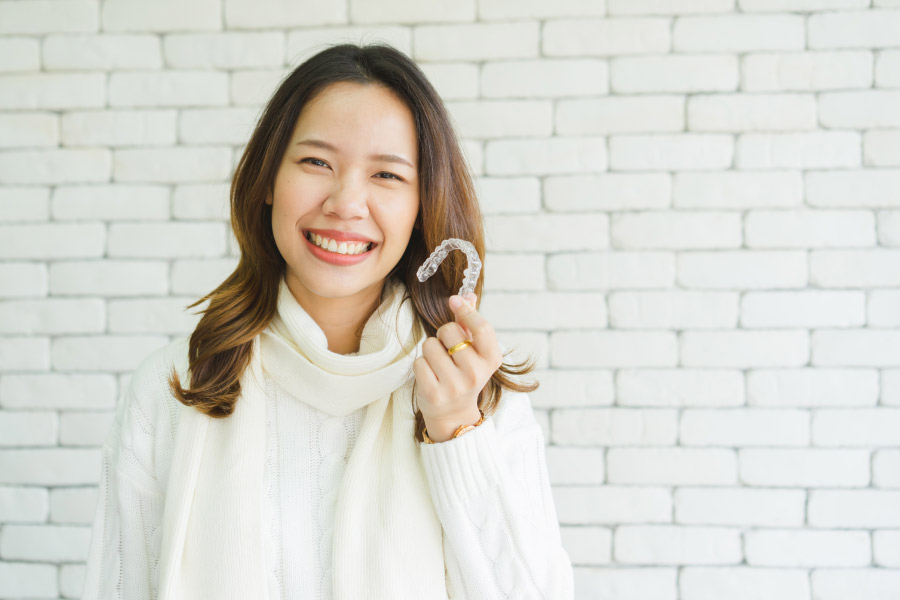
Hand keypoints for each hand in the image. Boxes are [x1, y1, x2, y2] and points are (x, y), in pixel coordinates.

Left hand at [413, 292, 503, 441]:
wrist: (454, 414)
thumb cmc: (464, 374)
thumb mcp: (474, 351)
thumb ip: (471, 323)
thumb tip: (468, 295)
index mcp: (491, 360)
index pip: (482, 328)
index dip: (466, 311)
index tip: (454, 301)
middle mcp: (475, 374)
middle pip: (449, 331)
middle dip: (443, 335)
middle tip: (448, 350)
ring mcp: (454, 386)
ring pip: (430, 345)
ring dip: (430, 350)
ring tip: (439, 364)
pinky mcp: (433, 394)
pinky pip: (418, 362)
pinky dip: (421, 365)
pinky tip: (430, 375)